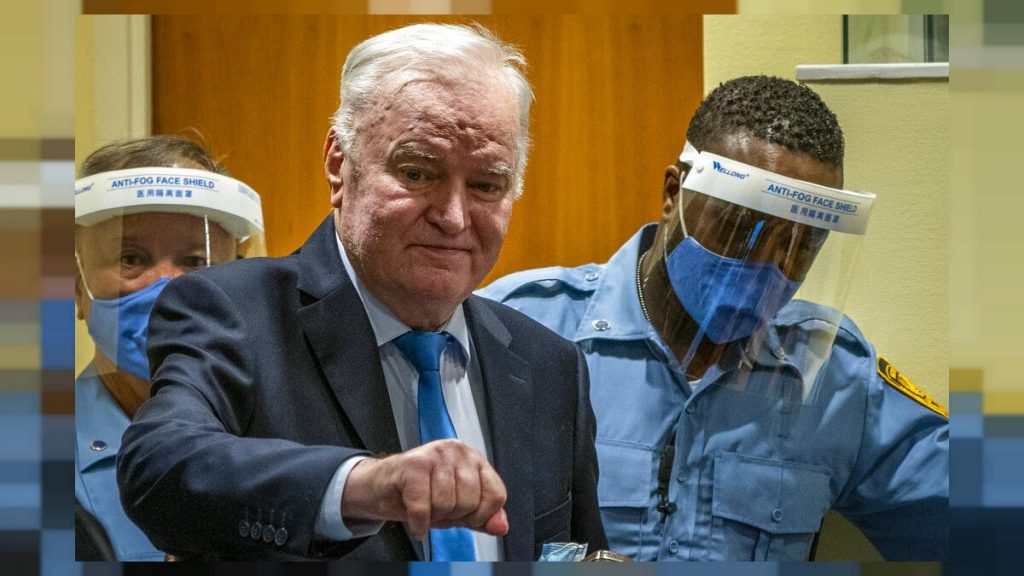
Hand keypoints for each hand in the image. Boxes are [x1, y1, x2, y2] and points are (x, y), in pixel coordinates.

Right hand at [342, 439, 508, 538]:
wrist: (380, 486)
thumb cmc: (420, 493)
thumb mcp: (457, 509)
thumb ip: (482, 517)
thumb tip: (501, 526)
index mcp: (474, 460)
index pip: (496, 494)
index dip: (481, 515)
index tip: (466, 517)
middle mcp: (457, 451)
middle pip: (471, 501)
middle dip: (453, 515)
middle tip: (438, 509)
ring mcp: (435, 454)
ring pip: (446, 504)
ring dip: (433, 517)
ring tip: (425, 507)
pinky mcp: (412, 464)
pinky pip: (423, 507)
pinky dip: (418, 524)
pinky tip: (416, 522)